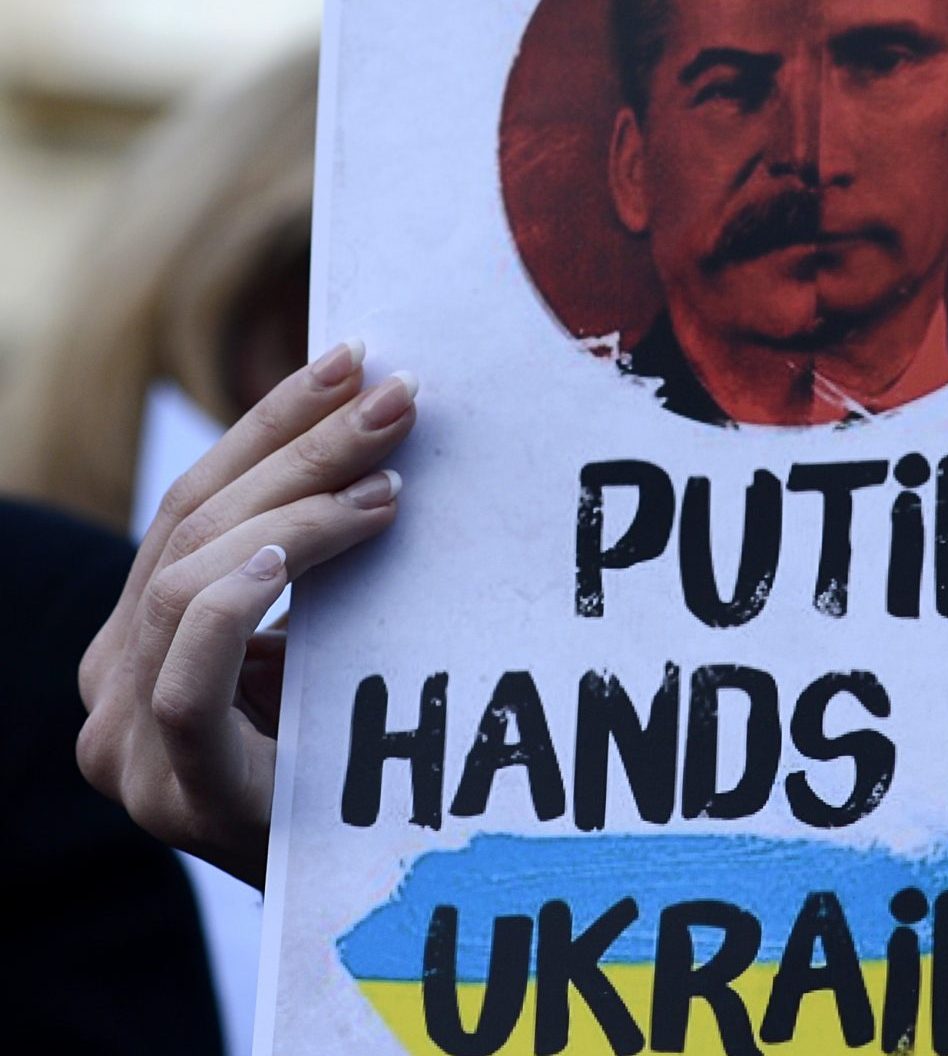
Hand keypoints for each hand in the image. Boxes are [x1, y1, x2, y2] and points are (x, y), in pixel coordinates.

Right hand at [76, 341, 417, 887]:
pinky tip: (296, 555)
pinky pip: (185, 681)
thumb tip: (378, 454)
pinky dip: (234, 604)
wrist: (343, 904)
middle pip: (191, 528)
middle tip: (395, 397)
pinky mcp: (169, 791)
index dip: (266, 426)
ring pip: (185, 582)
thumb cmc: (341, 767)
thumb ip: (311, 577)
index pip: (192, 505)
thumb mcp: (317, 656)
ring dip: (296, 514)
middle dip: (296, 449)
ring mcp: (125, 739)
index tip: (351, 363)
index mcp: (137, 641)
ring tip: (387, 479)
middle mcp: (110, 683)